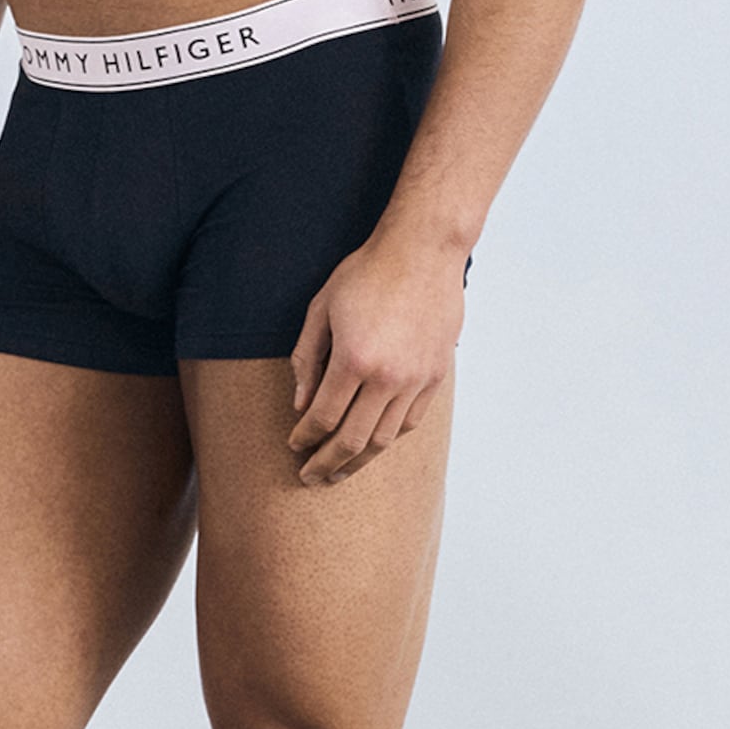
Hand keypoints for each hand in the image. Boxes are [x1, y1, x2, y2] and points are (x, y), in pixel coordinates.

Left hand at [287, 225, 465, 485]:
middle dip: (327, 464)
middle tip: (310, 477)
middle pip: (353, 440)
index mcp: (354, 359)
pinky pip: (410, 422)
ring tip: (339, 472)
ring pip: (384, 439)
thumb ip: (307, 359)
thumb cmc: (366, 273)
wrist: (424, 251)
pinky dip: (387, 439)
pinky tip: (371, 444)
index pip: (323, 417)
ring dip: (358, 461)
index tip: (294, 446)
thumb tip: (301, 404)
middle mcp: (388, 377)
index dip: (305, 438)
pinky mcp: (435, 375)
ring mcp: (416, 379)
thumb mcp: (321, 309)